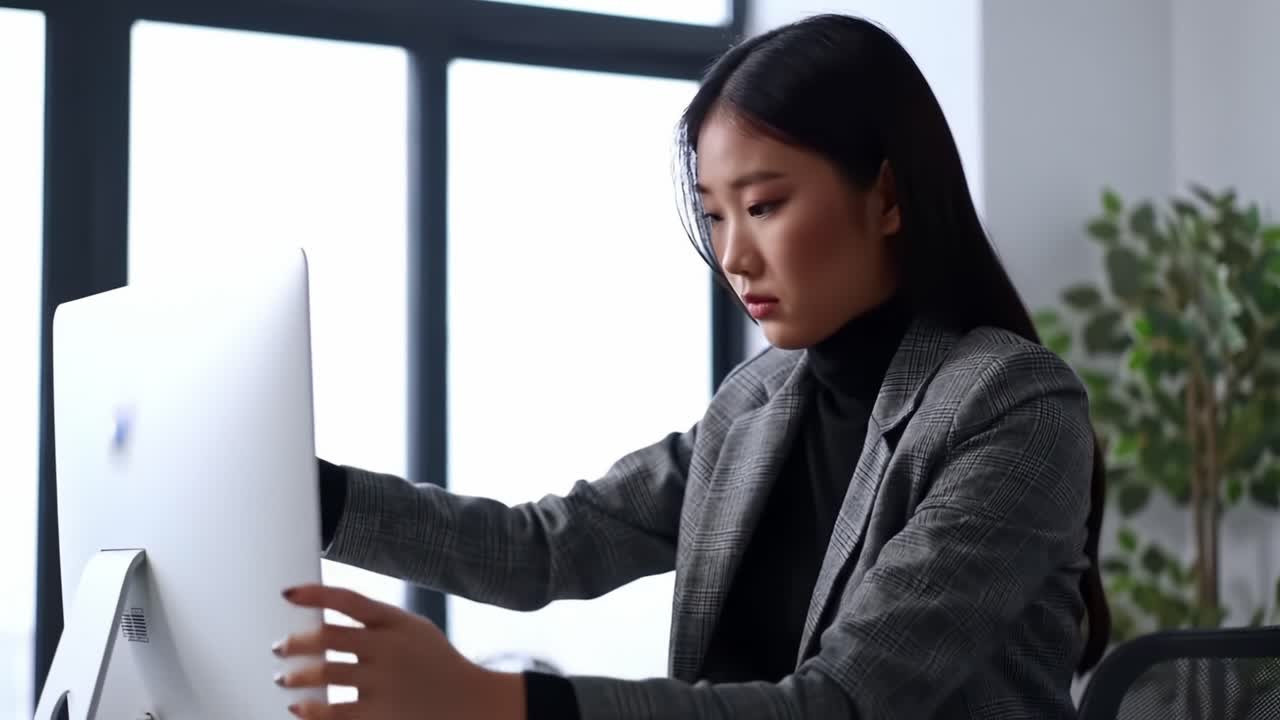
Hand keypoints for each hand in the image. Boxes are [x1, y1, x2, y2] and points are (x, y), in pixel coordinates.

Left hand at [276, 584, 525, 719]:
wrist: (470, 700)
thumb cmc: (436, 662)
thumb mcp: (415, 629)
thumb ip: (379, 622)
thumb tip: (327, 621)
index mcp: (396, 622)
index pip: (348, 600)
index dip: (315, 594)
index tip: (288, 594)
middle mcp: (388, 649)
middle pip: (328, 638)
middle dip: (295, 642)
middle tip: (280, 646)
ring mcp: (383, 682)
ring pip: (325, 673)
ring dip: (296, 675)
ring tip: (284, 678)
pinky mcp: (380, 714)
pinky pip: (335, 712)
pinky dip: (311, 709)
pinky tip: (297, 706)